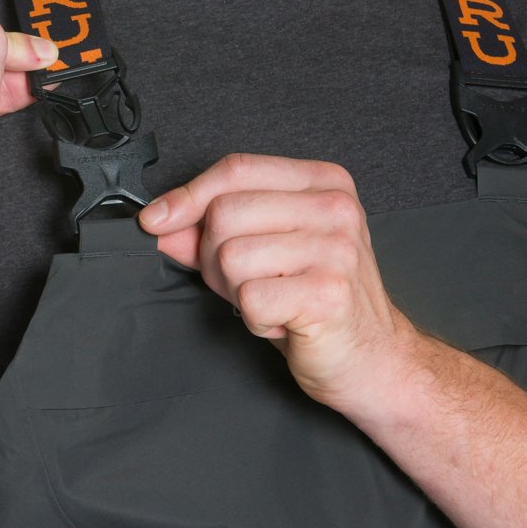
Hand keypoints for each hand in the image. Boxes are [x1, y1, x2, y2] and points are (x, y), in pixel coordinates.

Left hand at [138, 153, 416, 412]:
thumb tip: (159, 220)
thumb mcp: (263, 251)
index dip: (186, 195)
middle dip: (214, 257)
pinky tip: (283, 321)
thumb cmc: (316, 300)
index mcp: (322, 183)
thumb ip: (210, 230)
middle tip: (247, 282)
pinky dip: (255, 319)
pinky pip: (250, 299)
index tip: (155, 219)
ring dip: (236, 291)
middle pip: (224, 213)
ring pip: (230, 257)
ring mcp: (337, 248)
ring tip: (272, 300)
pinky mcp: (329, 292)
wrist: (372, 358)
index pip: (236, 169)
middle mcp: (335, 207)